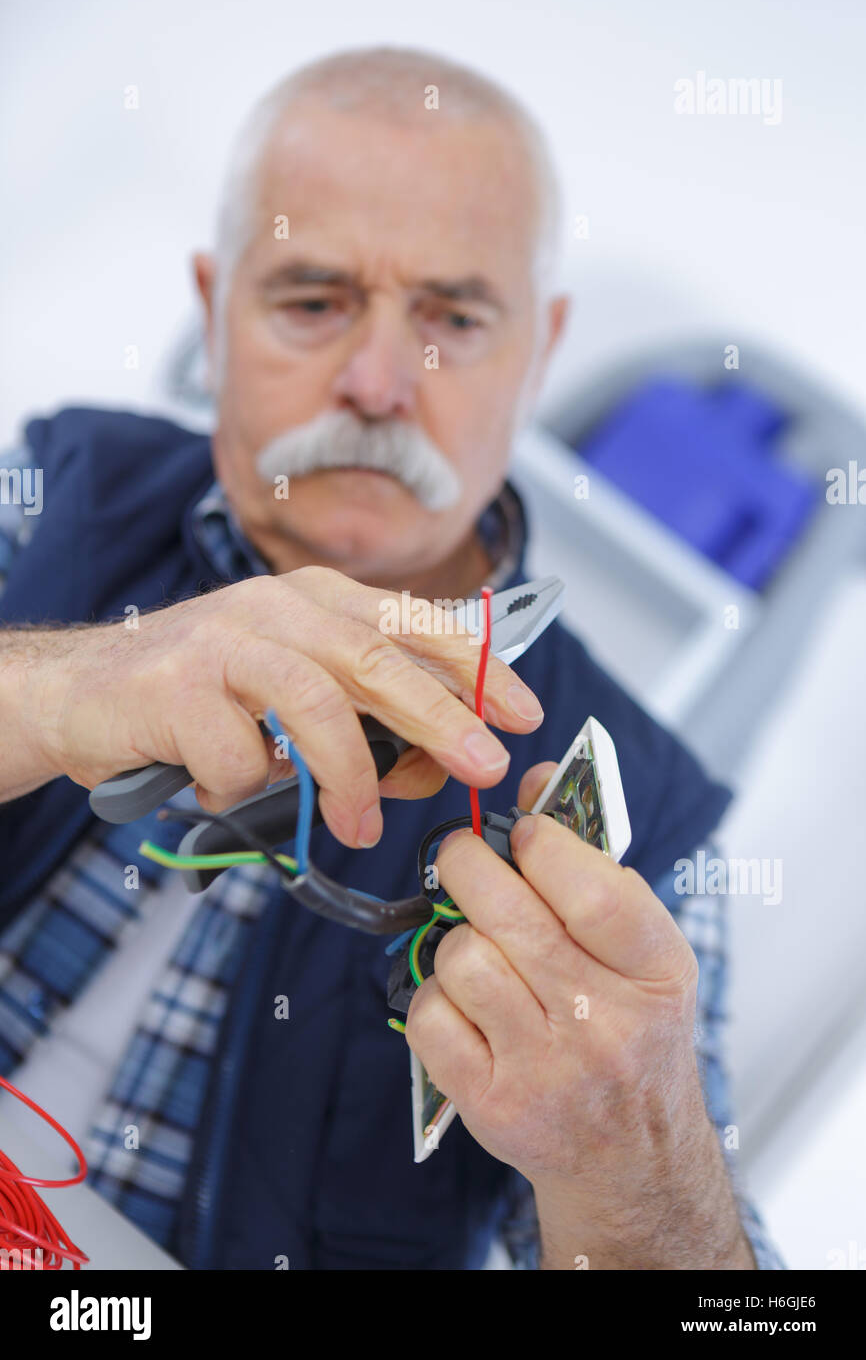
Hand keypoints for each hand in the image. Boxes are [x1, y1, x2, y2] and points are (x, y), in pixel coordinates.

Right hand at [16, 567, 543, 844]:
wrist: (82, 692)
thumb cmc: (201, 696)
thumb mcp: (293, 687)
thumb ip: (362, 711)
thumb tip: (436, 761)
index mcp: (315, 599)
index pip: (413, 622)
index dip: (475, 665)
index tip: (523, 710)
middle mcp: (275, 607)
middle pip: (377, 657)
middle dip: (441, 716)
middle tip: (483, 764)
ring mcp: (222, 641)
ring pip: (315, 703)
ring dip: (349, 773)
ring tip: (359, 823)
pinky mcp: (175, 685)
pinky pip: (239, 752)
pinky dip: (246, 787)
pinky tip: (229, 790)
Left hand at [405, 761, 754, 1269]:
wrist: (630, 1159)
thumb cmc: (632, 1034)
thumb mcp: (643, 952)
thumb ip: (593, 864)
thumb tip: (535, 780)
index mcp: (656, 974)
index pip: (591, 888)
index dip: (540, 842)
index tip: (521, 831)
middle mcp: (607, 1024)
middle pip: (508, 914)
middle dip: (469, 865)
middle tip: (465, 858)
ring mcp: (547, 1070)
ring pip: (462, 959)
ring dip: (459, 941)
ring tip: (481, 949)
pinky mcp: (491, 1104)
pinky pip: (430, 1016)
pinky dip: (435, 999)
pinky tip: (464, 1005)